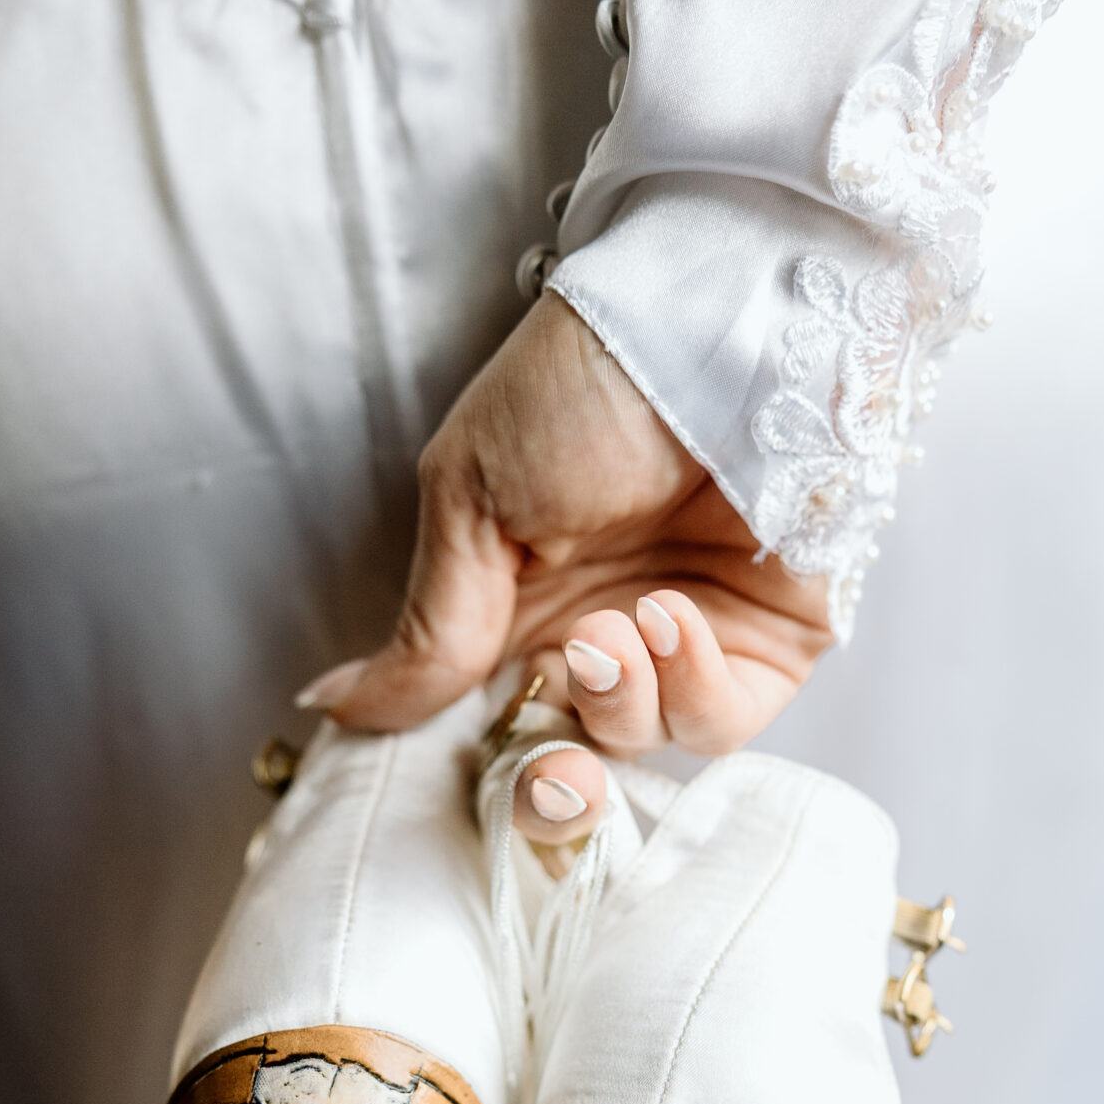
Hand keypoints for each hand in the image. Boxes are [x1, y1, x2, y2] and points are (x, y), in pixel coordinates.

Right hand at [298, 296, 833, 841]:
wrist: (718, 321)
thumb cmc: (585, 381)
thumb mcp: (471, 500)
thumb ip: (426, 629)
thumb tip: (334, 708)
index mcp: (519, 604)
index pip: (488, 723)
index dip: (475, 760)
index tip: (452, 766)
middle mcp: (601, 633)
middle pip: (567, 763)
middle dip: (551, 782)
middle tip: (544, 760)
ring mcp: (686, 644)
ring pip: (640, 748)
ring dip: (617, 703)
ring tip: (615, 628)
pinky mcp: (769, 646)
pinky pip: (719, 721)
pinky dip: (688, 689)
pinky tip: (670, 619)